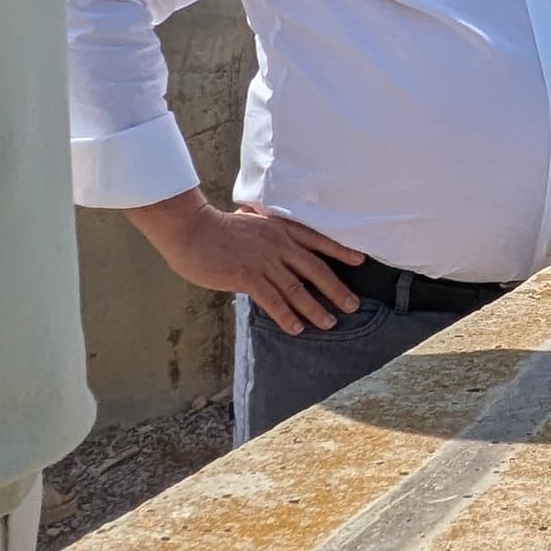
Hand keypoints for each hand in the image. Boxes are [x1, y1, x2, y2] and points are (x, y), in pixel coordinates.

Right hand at [129, 191, 365, 334]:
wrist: (191, 228)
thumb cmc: (216, 227)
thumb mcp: (250, 222)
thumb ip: (266, 233)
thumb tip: (274, 245)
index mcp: (280, 228)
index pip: (317, 240)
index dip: (340, 251)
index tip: (360, 260)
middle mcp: (278, 244)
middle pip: (316, 269)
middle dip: (336, 289)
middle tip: (352, 305)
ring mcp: (264, 261)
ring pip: (298, 289)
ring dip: (315, 308)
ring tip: (329, 323)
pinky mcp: (247, 276)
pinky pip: (273, 301)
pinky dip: (287, 317)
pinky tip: (296, 328)